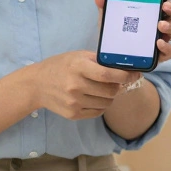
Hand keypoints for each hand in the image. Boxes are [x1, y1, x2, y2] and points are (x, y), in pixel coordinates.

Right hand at [24, 50, 139, 119]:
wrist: (36, 85)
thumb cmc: (61, 66)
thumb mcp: (78, 56)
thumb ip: (99, 60)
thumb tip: (125, 65)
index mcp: (78, 67)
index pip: (107, 74)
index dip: (124, 76)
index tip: (135, 74)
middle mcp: (75, 86)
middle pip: (111, 91)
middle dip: (118, 86)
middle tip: (116, 81)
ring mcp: (73, 102)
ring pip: (107, 102)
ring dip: (110, 96)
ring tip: (101, 88)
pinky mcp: (73, 114)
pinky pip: (98, 111)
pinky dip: (101, 104)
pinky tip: (93, 97)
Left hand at [95, 0, 170, 64]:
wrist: (112, 61)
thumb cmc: (117, 35)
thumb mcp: (110, 18)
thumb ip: (106, 4)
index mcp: (150, 11)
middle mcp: (159, 23)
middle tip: (164, 6)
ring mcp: (162, 39)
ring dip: (170, 26)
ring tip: (160, 25)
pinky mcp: (159, 55)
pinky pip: (170, 51)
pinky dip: (167, 47)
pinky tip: (159, 43)